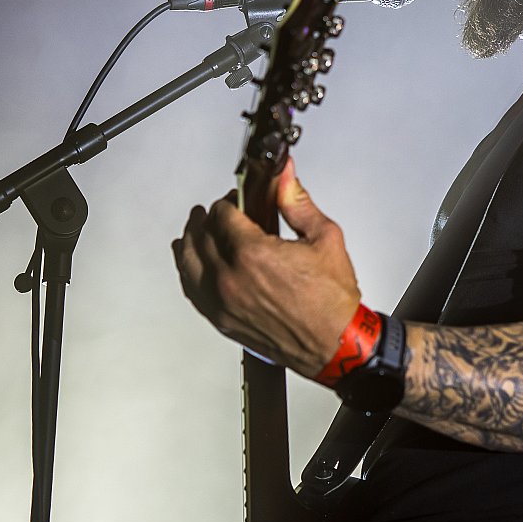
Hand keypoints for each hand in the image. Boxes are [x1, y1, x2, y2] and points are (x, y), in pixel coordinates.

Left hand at [171, 160, 361, 376]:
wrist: (335, 344)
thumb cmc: (331, 301)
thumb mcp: (324, 238)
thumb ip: (297, 202)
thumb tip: (284, 177)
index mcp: (253, 254)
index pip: (222, 214)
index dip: (228, 201)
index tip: (236, 199)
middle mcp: (231, 279)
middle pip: (202, 235)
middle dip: (209, 218)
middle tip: (219, 212)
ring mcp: (222, 302)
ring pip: (189, 262)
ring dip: (190, 241)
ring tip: (196, 229)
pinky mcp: (221, 320)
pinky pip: (192, 290)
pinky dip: (188, 271)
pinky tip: (190, 262)